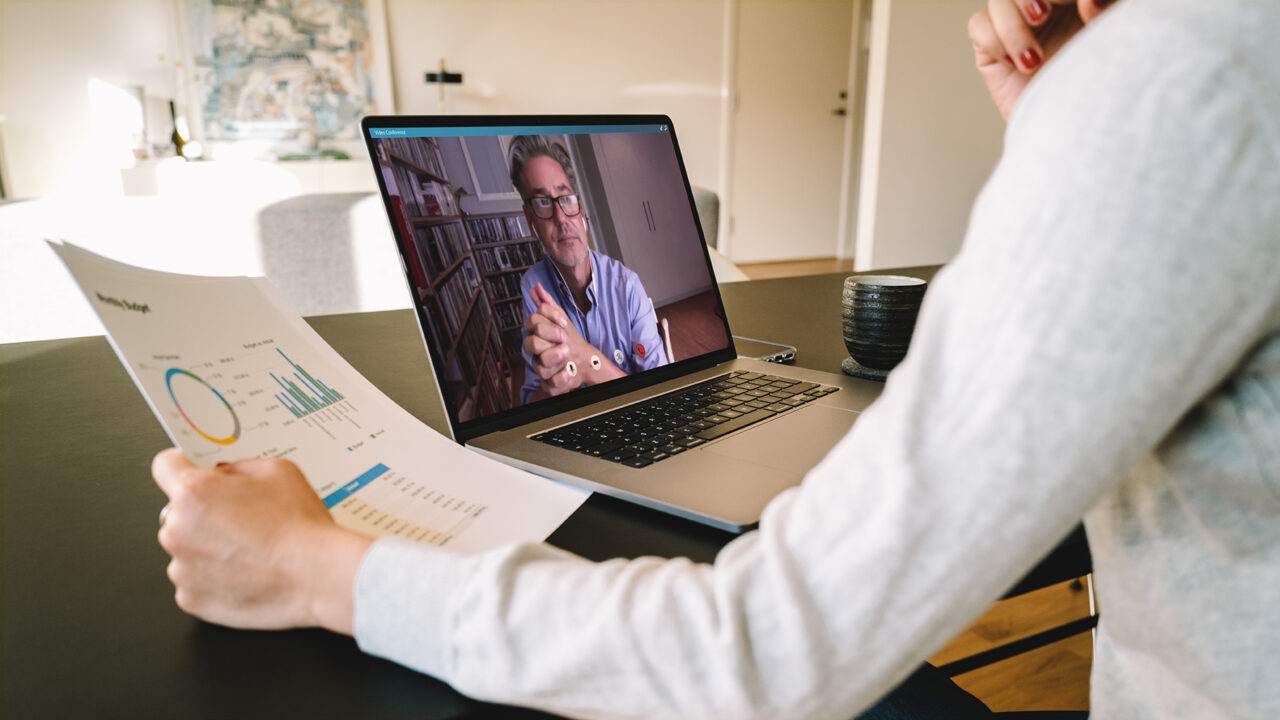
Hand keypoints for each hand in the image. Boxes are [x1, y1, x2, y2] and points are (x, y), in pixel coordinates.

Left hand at [153, 448, 371, 633]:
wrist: (318, 576)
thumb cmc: (300, 526)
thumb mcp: (278, 470)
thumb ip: (239, 466)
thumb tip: (224, 475)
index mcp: (194, 493)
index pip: (165, 466)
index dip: (182, 465)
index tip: (192, 471)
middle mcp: (178, 531)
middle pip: (177, 512)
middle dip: (202, 512)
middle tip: (240, 518)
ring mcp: (182, 570)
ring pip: (186, 549)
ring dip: (206, 547)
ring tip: (248, 550)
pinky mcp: (191, 599)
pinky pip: (194, 581)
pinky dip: (213, 577)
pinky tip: (245, 572)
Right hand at [522, 283, 623, 397]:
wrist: (585, 360)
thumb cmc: (570, 340)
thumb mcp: (561, 319)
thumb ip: (548, 304)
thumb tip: (537, 288)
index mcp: (535, 335)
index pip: (532, 321)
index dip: (550, 321)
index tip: (563, 324)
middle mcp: (535, 353)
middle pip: (531, 343)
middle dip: (553, 338)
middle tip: (565, 340)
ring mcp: (541, 368)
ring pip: (540, 364)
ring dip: (558, 356)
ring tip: (568, 354)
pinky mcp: (549, 385)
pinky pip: (551, 383)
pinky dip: (563, 377)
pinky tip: (569, 371)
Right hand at [969, 0, 1109, 120]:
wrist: (1078, 133)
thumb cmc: (1103, 88)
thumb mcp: (1118, 42)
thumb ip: (1109, 11)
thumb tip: (1089, 1)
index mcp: (1077, 1)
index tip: (1088, 9)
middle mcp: (1047, 8)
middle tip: (1045, 16)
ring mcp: (1018, 28)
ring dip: (1014, 25)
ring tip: (1034, 58)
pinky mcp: (993, 52)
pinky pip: (979, 25)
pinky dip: (995, 40)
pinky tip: (1019, 65)